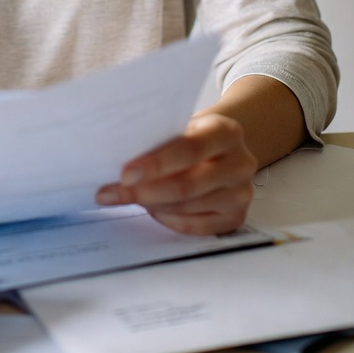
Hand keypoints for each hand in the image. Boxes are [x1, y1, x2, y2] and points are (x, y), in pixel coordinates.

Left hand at [95, 113, 256, 235]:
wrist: (225, 146)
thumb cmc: (194, 135)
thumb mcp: (182, 125)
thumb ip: (160, 140)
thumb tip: (118, 162)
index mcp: (226, 131)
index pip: (189, 149)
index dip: (155, 164)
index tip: (124, 174)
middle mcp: (240, 163)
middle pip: (186, 185)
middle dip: (144, 191)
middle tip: (113, 193)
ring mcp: (241, 193)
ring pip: (187, 207)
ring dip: (151, 204)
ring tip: (128, 196)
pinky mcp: (236, 217)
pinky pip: (195, 227)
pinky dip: (168, 219)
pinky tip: (152, 209)